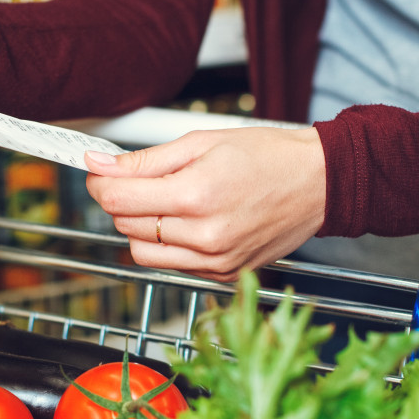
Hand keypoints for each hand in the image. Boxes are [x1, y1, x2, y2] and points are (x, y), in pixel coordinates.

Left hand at [85, 126, 325, 281]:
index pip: (116, 199)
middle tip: (143, 179)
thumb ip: (145, 160)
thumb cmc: (269, 157)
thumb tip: (99, 165)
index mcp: (196, 195)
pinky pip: (171, 264)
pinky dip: (168, 244)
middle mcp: (204, 235)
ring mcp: (214, 261)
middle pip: (125, 224)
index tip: (101, 170)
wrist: (318, 184)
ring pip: (141, 251)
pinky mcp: (222, 275)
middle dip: (123, 199)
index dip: (100, 181)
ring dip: (141, 226)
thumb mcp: (202, 143)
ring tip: (170, 201)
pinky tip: (191, 222)